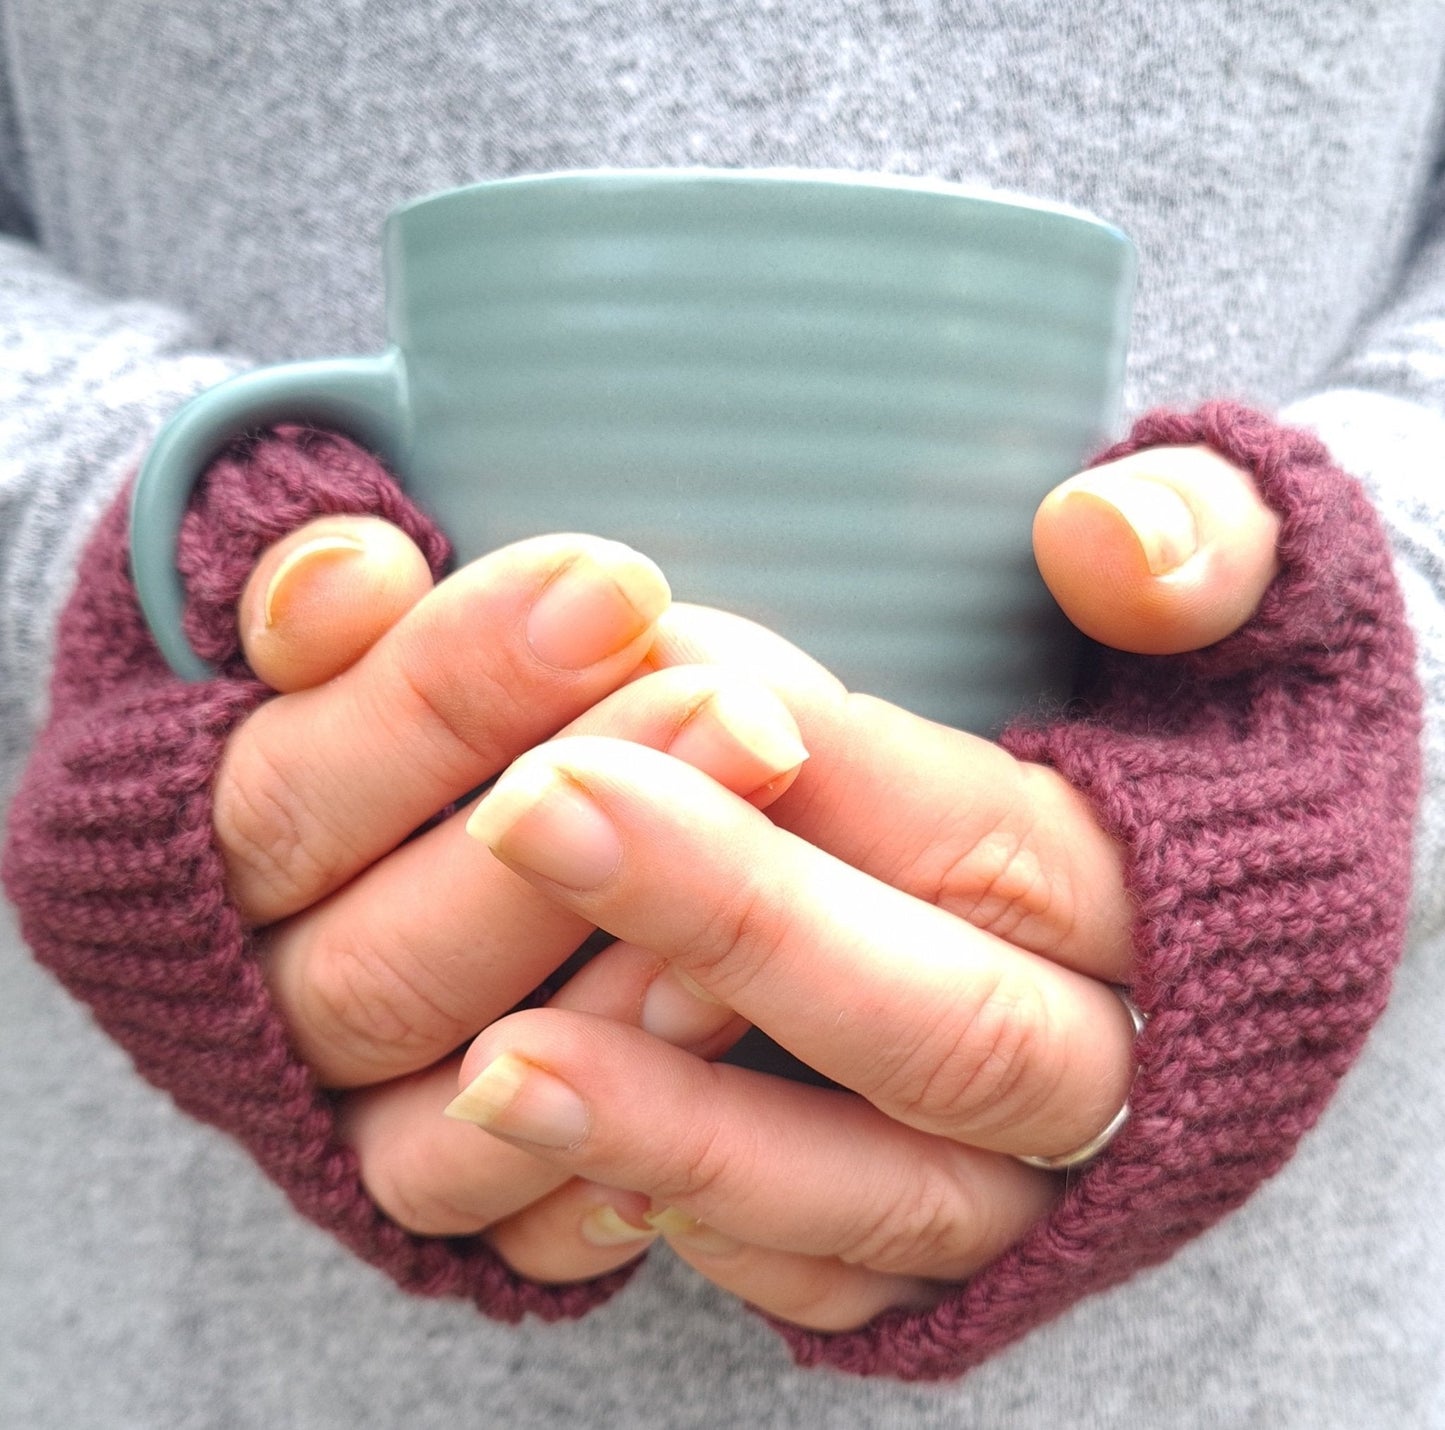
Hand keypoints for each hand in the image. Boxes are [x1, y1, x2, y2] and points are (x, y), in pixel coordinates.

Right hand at [213, 526, 812, 1279]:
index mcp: (199, 848)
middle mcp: (253, 998)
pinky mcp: (421, 1183)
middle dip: (575, 834)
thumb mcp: (333, 633)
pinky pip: (500, 1222)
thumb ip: (328, 600)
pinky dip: (596, 1168)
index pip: (298, 785)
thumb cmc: (373, 709)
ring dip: (608, 1004)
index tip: (616, 589)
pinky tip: (719, 1060)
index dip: (452, 688)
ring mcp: (337, 1110)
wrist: (356, 840)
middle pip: (385, 955)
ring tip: (759, 892)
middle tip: (745, 719)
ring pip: (442, 1099)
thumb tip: (351, 571)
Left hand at [434, 444, 1283, 1328]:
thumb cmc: (1164, 716)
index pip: (1002, 842)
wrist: (1181, 908)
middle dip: (737, 921)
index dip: (834, 765)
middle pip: (950, 1029)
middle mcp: (1132, 1063)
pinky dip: (717, 1234)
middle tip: (534, 805)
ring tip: (495, 1060)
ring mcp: (1048, 1181)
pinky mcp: (967, 1254)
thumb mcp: (1225, 588)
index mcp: (1198, 893)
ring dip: (684, 1130)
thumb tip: (1105, 539)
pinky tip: (570, 1162)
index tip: (653, 658)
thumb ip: (1193, 541)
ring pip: (890, 1193)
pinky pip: (848, 1282)